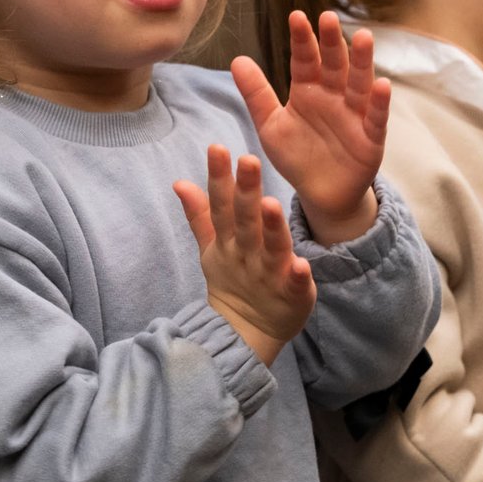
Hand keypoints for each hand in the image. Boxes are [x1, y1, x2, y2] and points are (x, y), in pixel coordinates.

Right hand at [174, 146, 316, 365]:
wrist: (245, 333)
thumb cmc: (233, 279)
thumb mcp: (213, 248)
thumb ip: (201, 214)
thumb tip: (180, 181)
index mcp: (228, 241)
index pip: (221, 206)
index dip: (219, 178)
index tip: (218, 148)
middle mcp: (246, 255)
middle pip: (244, 222)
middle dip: (245, 192)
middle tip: (249, 160)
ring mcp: (268, 275)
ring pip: (270, 248)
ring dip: (270, 228)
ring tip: (270, 203)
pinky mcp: (292, 295)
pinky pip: (294, 285)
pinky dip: (297, 276)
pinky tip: (302, 264)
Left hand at [231, 10, 390, 245]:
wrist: (321, 195)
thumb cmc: (297, 157)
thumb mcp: (271, 126)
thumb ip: (256, 94)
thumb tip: (236, 59)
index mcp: (308, 91)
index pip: (305, 60)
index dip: (302, 40)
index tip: (296, 16)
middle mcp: (333, 97)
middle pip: (334, 65)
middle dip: (331, 42)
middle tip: (329, 17)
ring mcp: (354, 115)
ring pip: (359, 84)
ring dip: (362, 62)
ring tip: (363, 37)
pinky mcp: (371, 138)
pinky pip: (376, 118)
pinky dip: (380, 102)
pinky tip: (383, 84)